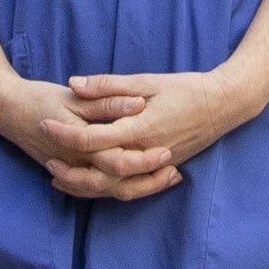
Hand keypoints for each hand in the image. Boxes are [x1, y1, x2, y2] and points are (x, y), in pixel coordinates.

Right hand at [0, 66, 183, 200]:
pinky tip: (141, 179)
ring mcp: (73, 172)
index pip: (119, 161)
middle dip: (148, 182)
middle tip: (175, 172)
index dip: (145, 161)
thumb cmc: (39, 99)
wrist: (5, 109)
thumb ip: (106, 100)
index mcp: (80, 144)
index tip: (168, 153)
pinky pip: (99, 189)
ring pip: (110, 191)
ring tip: (167, 178)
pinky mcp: (71, 172)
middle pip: (118, 185)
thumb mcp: (73, 96)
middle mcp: (77, 165)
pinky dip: (122, 187)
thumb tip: (137, 103)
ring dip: (139, 187)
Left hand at [60, 63, 261, 194]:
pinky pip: (130, 187)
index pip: (93, 138)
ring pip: (114, 187)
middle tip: (46, 160)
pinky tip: (91, 182)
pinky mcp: (162, 169)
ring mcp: (155, 165)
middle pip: (99, 173)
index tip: (45, 124)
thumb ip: (108, 85)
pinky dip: (107, 188)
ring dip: (85, 186)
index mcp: (139, 128)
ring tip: (61, 178)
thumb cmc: (185, 88)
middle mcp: (145, 152)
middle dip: (70, 171)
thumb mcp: (146, 80)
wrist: (224, 105)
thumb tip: (74, 84)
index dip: (65, 133)